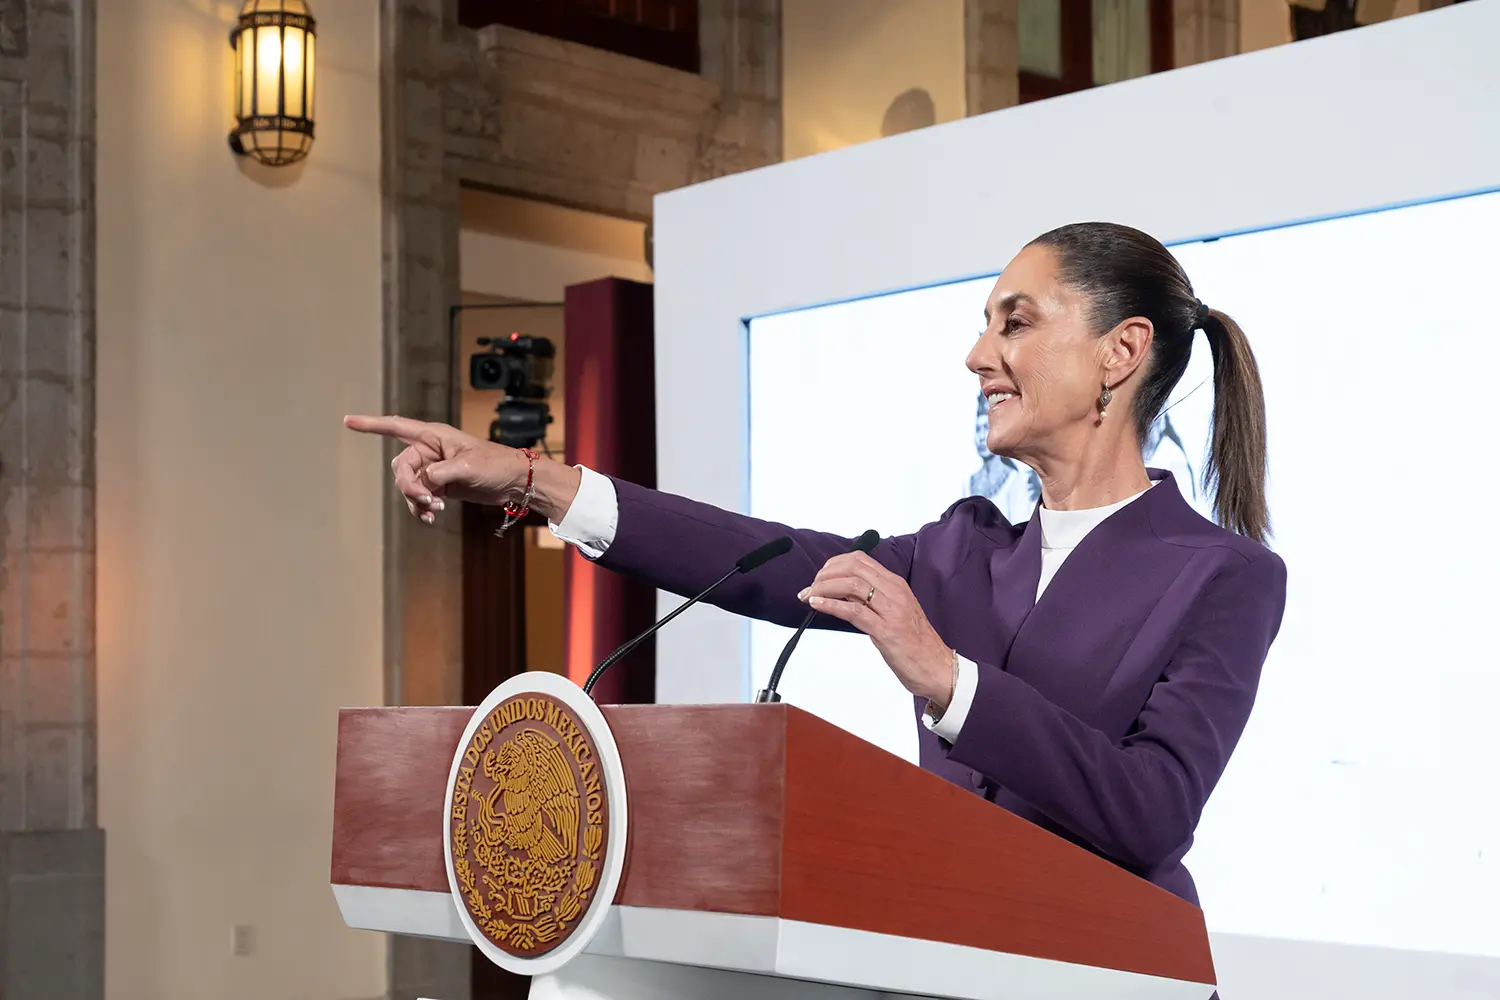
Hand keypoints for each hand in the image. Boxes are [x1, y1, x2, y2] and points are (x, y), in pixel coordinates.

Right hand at [343, 414, 528, 523]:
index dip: (371, 425)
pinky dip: (421, 508)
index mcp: (434, 436)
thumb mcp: (467, 466)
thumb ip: (439, 473)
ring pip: (408, 485)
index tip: (347, 421)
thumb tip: (422, 482)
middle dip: (408, 486)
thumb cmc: (495, 464)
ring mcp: (434, 468)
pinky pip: (419, 497)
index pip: (396, 427)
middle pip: (401, 467)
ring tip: (434, 511)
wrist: (514, 482)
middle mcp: (430, 450)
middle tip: (427, 500)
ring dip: (416, 500)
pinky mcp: (440, 485)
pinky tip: (431, 517)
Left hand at [797, 552, 955, 706]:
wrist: (937, 667)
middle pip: (853, 567)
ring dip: (823, 588)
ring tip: (808, 596)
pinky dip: (831, 605)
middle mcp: (894, 592)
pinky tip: (817, 605)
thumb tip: (840, 590)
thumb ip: (870, 598)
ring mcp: (892, 610)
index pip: (860, 559)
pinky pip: (854, 611)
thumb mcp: (893, 611)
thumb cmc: (914, 642)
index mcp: (896, 584)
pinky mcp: (886, 631)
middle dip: (825, 574)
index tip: (820, 576)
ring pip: (852, 584)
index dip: (834, 564)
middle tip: (810, 587)